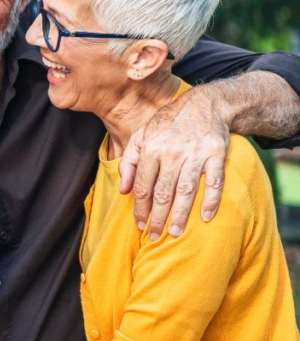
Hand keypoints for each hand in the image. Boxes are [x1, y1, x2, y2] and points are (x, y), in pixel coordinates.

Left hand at [119, 88, 227, 239]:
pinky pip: (214, 181)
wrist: (205, 104)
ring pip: (186, 190)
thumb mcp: (142, 135)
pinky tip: (205, 217)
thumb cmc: (168, 123)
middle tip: (155, 236)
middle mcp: (172, 152)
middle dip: (157, 217)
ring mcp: (196, 154)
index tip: (140, 224)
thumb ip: (129, 162)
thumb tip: (123, 190)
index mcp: (151, 149)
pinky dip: (211, 200)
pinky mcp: (216, 154)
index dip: (140, 207)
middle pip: (163, 192)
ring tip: (174, 232)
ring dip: (180, 214)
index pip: (143, 185)